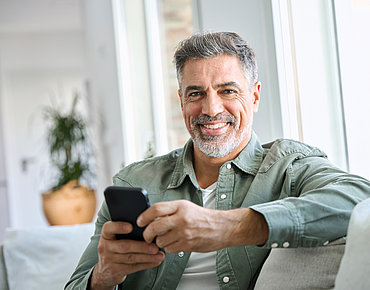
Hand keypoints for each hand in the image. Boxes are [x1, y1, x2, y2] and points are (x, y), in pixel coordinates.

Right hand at [90, 221, 164, 289]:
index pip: (108, 228)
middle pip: (124, 246)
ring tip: (160, 255)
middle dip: (142, 246)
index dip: (119, 227)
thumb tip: (148, 224)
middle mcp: (105, 247)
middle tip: (155, 246)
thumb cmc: (116, 247)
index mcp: (106, 235)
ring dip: (147, 257)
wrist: (104, 270)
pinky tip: (156, 261)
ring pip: (131, 258)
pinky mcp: (115, 271)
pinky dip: (146, 264)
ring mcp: (109, 260)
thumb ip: (126, 231)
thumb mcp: (116, 238)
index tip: (131, 226)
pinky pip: (133, 267)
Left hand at [137, 200, 267, 252]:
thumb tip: (151, 217)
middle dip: (147, 234)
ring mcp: (185, 232)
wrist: (223, 227)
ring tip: (165, 238)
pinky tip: (174, 243)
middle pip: (154, 227)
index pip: (156, 209)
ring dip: (159, 242)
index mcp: (180, 206)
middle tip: (146, 236)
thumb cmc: (203, 217)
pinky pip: (169, 249)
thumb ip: (170, 211)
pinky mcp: (188, 244)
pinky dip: (169, 247)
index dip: (144, 216)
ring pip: (160, 241)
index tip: (140, 221)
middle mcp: (182, 218)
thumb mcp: (186, 207)